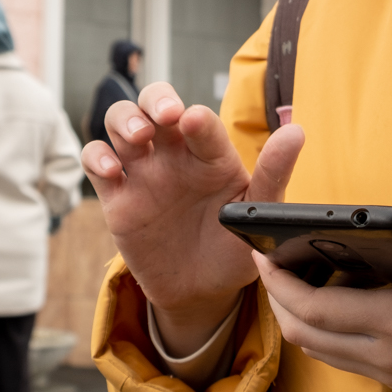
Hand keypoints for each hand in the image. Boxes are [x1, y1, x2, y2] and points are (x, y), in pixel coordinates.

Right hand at [83, 82, 303, 355]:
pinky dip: (96, 157)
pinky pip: (95, 162)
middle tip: (164, 117)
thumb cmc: (235, 247)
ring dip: (123, 120)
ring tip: (138, 139)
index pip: (200, 121)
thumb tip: (296, 131)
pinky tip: (111, 171)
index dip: (195, 116)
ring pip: (120, 121)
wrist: (203, 291)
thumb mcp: (256, 214)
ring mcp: (143, 172)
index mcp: (211, 154)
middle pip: (153, 102)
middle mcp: (175, 154)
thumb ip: (273, 173)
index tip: (193, 121)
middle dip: (155, 100)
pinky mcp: (117, 197)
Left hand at [254, 201, 391, 391]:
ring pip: (319, 351)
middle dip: (275, 298)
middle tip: (265, 260)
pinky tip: (334, 301)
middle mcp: (389, 354)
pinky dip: (323, 332)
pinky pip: (343, 358)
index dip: (279, 282)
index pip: (315, 308)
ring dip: (295, 318)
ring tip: (290, 277)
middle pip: (304, 333)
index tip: (261, 250)